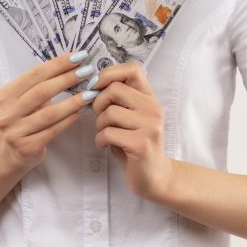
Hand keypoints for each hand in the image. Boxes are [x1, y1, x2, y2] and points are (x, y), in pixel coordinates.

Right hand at [0, 51, 96, 171]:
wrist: (9, 152)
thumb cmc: (23, 119)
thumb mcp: (23, 100)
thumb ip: (40, 85)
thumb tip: (72, 64)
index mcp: (6, 94)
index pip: (35, 74)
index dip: (58, 64)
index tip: (78, 56)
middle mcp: (8, 112)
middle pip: (42, 91)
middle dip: (67, 79)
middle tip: (88, 71)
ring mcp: (16, 132)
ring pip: (50, 113)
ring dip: (73, 101)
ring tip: (91, 92)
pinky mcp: (27, 147)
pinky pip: (54, 130)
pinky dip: (70, 119)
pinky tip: (83, 111)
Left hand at [90, 62, 174, 200]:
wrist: (155, 176)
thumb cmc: (135, 145)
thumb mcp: (130, 117)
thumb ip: (118, 100)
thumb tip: (91, 85)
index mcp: (149, 98)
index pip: (132, 69)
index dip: (109, 73)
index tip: (96, 87)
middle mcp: (153, 109)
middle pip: (115, 89)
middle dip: (98, 103)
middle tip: (99, 118)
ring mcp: (150, 126)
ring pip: (109, 112)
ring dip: (99, 125)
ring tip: (105, 134)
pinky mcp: (141, 144)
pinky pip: (108, 133)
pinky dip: (99, 140)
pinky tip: (104, 145)